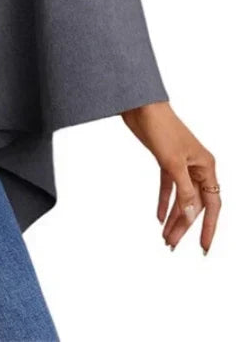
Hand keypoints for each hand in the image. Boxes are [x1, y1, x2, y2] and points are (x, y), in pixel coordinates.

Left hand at [121, 101, 220, 254]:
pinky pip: (167, 187)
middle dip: (184, 225)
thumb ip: (184, 190)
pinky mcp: (165, 160)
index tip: (203, 248)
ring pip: (180, 198)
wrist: (140, 106)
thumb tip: (191, 215)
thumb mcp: (173, 163)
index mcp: (206, 166)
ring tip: (164, 237)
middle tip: (171, 245)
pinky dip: (163, 201)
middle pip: (194, 204)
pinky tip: (159, 217)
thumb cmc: (161, 128)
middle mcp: (197, 166)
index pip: (212, 204)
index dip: (209, 227)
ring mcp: (181, 164)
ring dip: (173, 217)